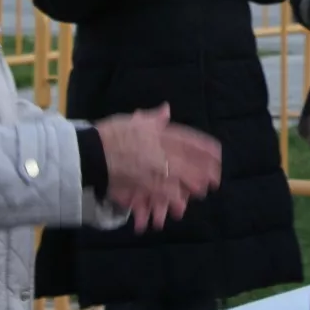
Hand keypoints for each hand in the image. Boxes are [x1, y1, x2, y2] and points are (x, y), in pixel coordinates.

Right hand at [95, 104, 221, 231]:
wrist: (92, 152)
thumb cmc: (110, 134)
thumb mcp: (133, 121)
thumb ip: (153, 118)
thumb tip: (166, 109)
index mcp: (158, 132)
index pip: (187, 139)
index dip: (204, 147)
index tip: (217, 152)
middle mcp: (160, 148)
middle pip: (188, 158)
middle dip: (204, 167)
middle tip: (217, 175)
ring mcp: (153, 166)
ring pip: (179, 175)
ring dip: (193, 182)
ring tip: (205, 189)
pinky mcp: (143, 182)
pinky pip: (162, 190)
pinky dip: (173, 195)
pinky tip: (182, 200)